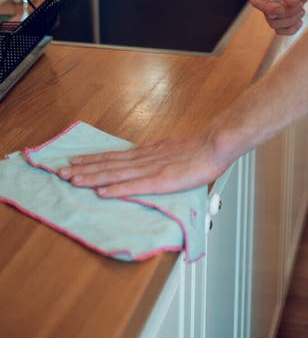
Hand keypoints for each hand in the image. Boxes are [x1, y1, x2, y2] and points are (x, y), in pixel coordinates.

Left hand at [58, 130, 230, 197]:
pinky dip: (117, 189)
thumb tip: (144, 165)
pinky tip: (103, 192)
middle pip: (109, 164)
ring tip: (73, 180)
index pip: (114, 157)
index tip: (74, 163)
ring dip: (93, 178)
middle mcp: (144, 159)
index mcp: (147, 153)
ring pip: (116, 174)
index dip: (93, 161)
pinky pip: (135, 186)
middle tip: (61, 172)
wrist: (215, 145)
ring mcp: (151, 169)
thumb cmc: (199, 150)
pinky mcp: (161, 180)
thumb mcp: (171, 151)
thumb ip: (156, 158)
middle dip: (84, 169)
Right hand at [250, 0, 307, 35]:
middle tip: (300, 5)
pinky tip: (300, 21)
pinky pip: (280, 30)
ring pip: (275, 25)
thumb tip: (288, 1)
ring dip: (291, 21)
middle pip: (268, 16)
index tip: (282, 8)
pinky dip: (291, 29)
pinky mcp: (278, 17)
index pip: (257, 1)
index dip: (268, 8)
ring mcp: (271, 9)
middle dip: (287, 14)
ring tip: (301, 10)